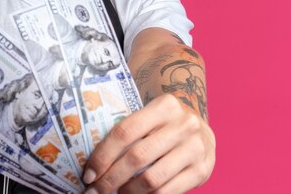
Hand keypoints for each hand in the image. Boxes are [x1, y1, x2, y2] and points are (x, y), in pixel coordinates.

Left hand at [83, 94, 214, 193]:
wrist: (202, 129)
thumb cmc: (164, 123)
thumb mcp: (151, 115)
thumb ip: (128, 129)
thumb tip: (91, 160)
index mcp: (164, 106)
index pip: (125, 131)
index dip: (103, 155)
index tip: (88, 173)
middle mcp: (183, 125)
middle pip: (136, 157)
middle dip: (110, 178)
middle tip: (94, 190)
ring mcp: (195, 149)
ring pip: (152, 179)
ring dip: (128, 192)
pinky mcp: (202, 171)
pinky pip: (168, 192)